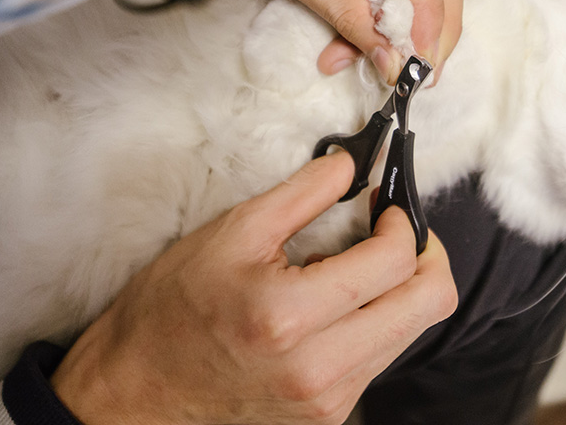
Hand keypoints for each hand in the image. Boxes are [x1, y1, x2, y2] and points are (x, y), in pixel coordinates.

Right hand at [51, 152, 457, 424]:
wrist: (137, 386)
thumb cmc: (173, 308)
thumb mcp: (232, 233)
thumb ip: (302, 193)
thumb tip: (351, 164)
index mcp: (290, 316)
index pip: (394, 263)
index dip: (403, 223)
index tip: (385, 204)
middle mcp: (319, 369)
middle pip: (428, 305)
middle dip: (425, 256)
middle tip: (397, 229)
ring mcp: (328, 401)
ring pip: (411, 333)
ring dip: (401, 289)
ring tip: (361, 264)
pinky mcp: (328, 415)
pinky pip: (381, 358)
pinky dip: (377, 320)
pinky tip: (341, 302)